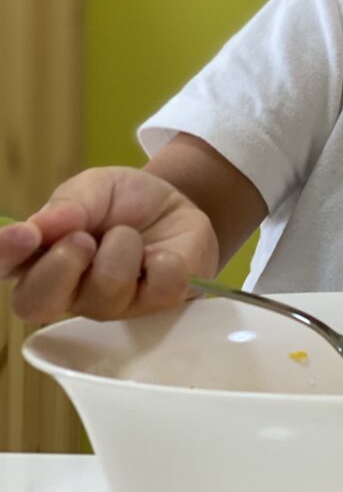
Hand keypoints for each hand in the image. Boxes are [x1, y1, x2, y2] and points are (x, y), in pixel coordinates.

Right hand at [0, 167, 217, 322]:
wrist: (176, 202)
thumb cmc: (125, 201)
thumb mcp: (95, 187)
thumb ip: (69, 204)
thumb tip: (42, 224)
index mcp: (41, 259)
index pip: (6, 269)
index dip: (5, 255)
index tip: (24, 235)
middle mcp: (70, 291)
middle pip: (37, 303)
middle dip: (60, 265)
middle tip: (83, 237)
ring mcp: (114, 304)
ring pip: (107, 287)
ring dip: (123, 245)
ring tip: (131, 234)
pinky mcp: (159, 304)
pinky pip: (161, 285)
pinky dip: (165, 257)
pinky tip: (162, 253)